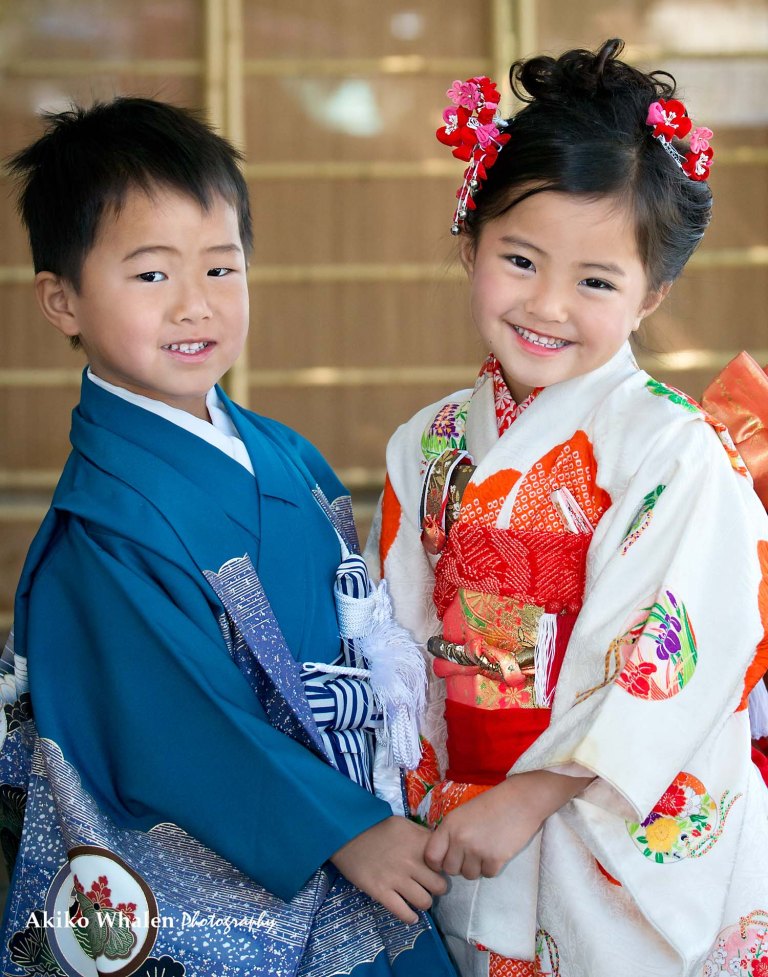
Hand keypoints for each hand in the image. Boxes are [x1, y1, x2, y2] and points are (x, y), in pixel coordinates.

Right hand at [330, 816, 447, 923]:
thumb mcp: (404, 825)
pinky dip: (410, 917)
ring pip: (425, 902)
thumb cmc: (377, 827)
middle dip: (436, 888)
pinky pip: (404, 913)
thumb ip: (423, 836)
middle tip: (429, 887)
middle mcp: (411, 862)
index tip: (438, 870)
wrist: (347, 833)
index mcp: (419, 843)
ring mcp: (396, 878)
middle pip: (440, 886)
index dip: (444, 868)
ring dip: (424, 902)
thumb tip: (439, 848)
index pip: (445, 863)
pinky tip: (410, 915)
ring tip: (418, 899)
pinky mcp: (381, 892)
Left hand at [425, 770, 592, 879]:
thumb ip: (451, 833)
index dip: (437, 862)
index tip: (446, 860)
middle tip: (471, 854)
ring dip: (476, 868)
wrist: (520, 800)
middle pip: (450, 869)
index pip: (431, 856)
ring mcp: (477, 850)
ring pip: (469, 875)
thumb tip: (442, 857)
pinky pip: (487, 875)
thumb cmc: (491, 804)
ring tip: (485, 851)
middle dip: (459, 865)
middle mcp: (459, 838)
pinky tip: (496, 852)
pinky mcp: (495, 859)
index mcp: (449, 825)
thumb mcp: (463, 813)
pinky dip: (491, 867)